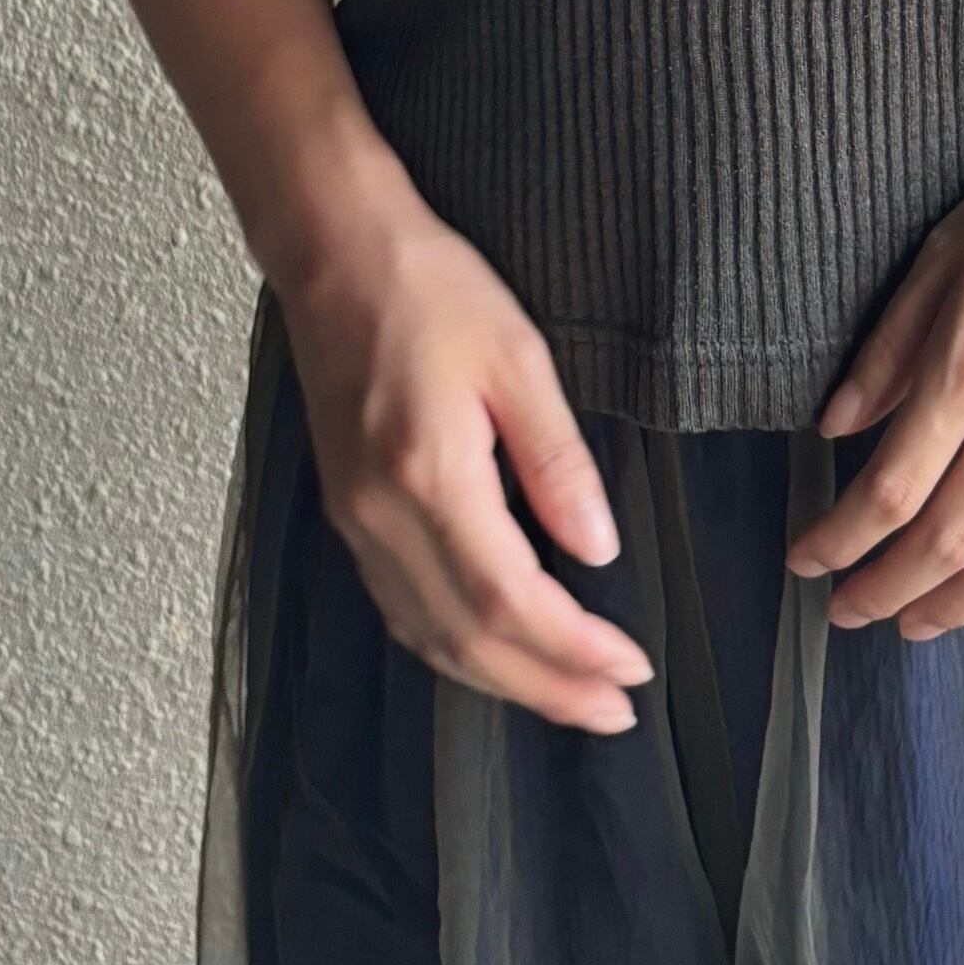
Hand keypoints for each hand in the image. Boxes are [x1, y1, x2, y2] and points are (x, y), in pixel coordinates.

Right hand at [272, 159, 654, 731]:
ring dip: (501, 680)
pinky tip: (494, 651)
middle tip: (615, 714)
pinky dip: (453, 646)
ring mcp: (354, 519)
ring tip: (569, 699)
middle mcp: (380, 515)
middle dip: (546, 688)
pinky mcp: (346, 510)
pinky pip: (400, 607)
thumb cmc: (427, 286)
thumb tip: (597, 549)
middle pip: (467, 640)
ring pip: (427, 636)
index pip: (512, 601)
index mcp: (429, 477)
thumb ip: (558, 461)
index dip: (574, 650)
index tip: (632, 672)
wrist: (331, 251)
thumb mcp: (519, 357)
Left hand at [782, 50, 963, 639]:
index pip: (885, 491)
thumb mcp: (941, 252)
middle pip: (945, 542)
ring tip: (918, 623)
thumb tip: (834, 426)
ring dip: (960, 604)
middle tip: (846, 612)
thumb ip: (888, 349)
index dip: (837, 542)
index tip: (806, 560)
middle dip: (884, 591)